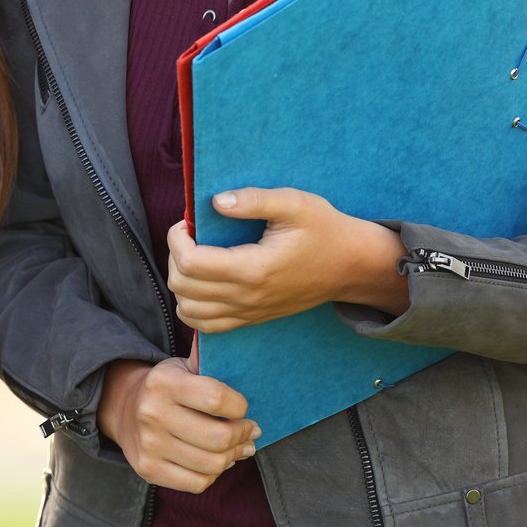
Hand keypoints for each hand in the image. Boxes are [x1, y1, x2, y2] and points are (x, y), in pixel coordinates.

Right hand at [98, 356, 258, 492]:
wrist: (123, 408)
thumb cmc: (167, 387)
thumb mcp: (182, 366)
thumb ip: (209, 360)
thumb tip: (237, 342)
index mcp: (163, 382)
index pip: (216, 398)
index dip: (240, 406)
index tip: (241, 407)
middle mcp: (152, 413)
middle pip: (219, 437)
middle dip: (243, 435)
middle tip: (250, 431)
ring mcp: (148, 444)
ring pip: (212, 464)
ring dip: (233, 456)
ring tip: (238, 447)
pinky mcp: (148, 469)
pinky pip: (198, 483)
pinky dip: (213, 474)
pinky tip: (215, 461)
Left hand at [168, 188, 408, 331]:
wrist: (352, 266)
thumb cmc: (325, 231)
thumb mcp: (295, 203)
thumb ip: (254, 200)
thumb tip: (216, 202)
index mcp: (254, 269)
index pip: (190, 263)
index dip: (176, 238)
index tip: (187, 221)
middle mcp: (247, 298)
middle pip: (182, 287)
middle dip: (174, 256)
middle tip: (189, 235)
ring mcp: (249, 313)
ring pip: (189, 311)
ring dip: (180, 282)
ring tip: (194, 257)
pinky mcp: (252, 319)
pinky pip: (206, 326)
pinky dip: (192, 306)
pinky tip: (202, 282)